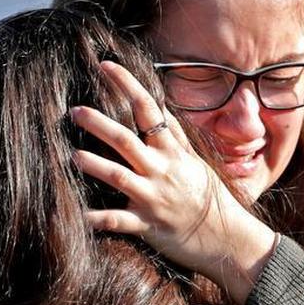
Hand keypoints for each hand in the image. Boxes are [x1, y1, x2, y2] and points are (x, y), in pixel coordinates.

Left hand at [71, 61, 276, 304]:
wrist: (230, 239)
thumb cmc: (210, 199)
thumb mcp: (195, 162)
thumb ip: (173, 136)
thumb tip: (157, 107)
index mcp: (173, 152)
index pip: (149, 109)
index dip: (126, 84)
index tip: (105, 65)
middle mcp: (162, 170)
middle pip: (126, 140)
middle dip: (99, 123)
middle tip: (75, 111)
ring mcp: (153, 198)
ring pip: (119, 176)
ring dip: (95, 165)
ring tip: (74, 155)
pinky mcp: (147, 225)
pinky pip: (117, 222)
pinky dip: (97, 219)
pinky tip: (76, 215)